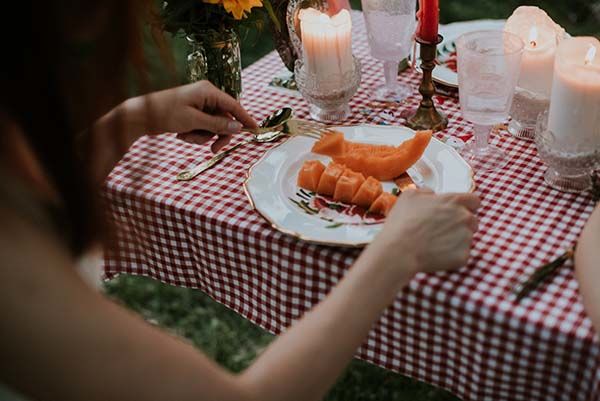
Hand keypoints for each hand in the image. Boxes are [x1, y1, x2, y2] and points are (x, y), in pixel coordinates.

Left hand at [123, 81, 257, 151]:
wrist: (140, 116)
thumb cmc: (165, 114)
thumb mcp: (194, 121)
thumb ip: (217, 125)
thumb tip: (238, 127)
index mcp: (208, 91)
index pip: (234, 105)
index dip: (245, 119)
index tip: (256, 130)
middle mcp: (206, 96)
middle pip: (225, 119)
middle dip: (218, 135)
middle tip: (214, 149)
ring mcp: (199, 105)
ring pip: (213, 127)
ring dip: (202, 136)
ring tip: (186, 137)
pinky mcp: (192, 114)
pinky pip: (203, 128)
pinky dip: (195, 135)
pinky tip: (181, 134)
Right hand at [367, 189, 479, 277]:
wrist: (400, 250)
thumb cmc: (403, 222)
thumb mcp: (409, 196)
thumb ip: (426, 192)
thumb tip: (431, 195)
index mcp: (454, 201)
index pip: (474, 200)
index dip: (466, 205)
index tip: (457, 211)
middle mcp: (465, 218)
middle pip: (471, 220)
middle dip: (460, 224)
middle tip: (441, 230)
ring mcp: (466, 238)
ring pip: (466, 239)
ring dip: (455, 240)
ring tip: (435, 243)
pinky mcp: (463, 256)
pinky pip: (461, 255)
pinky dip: (451, 256)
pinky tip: (435, 254)